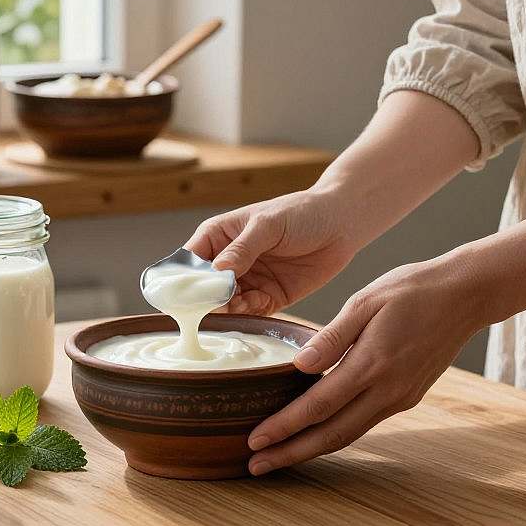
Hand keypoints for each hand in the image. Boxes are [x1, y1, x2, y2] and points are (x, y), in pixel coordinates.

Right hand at [185, 188, 360, 313]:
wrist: (343, 224)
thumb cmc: (301, 212)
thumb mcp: (268, 225)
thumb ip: (241, 249)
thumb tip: (215, 274)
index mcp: (217, 236)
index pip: (189, 261)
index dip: (182, 278)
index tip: (184, 294)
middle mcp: (227, 261)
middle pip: (204, 287)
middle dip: (205, 298)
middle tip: (213, 305)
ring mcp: (247, 280)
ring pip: (224, 303)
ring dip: (226, 309)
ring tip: (234, 305)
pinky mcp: (267, 297)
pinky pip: (250, 311)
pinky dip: (248, 313)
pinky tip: (254, 305)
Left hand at [246, 256, 488, 474]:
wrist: (465, 295)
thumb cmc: (410, 290)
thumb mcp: (365, 301)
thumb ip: (331, 336)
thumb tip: (299, 366)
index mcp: (371, 364)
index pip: (318, 406)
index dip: (284, 427)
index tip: (256, 440)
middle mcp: (387, 390)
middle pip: (332, 435)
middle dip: (291, 453)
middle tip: (256, 466)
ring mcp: (399, 397)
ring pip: (349, 434)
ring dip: (311, 449)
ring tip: (278, 456)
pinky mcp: (406, 396)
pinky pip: (364, 422)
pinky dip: (335, 433)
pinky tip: (314, 433)